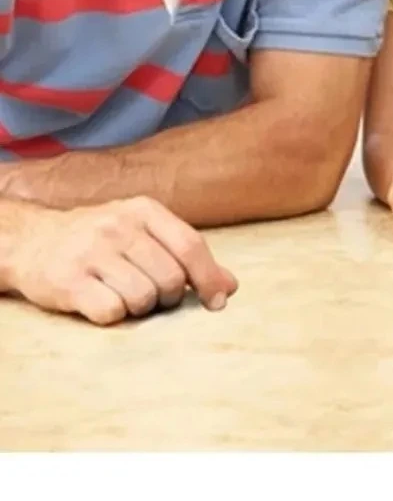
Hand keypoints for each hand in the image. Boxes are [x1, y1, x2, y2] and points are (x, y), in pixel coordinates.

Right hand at [5, 197, 237, 325]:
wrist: (30, 241)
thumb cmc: (100, 240)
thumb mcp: (144, 233)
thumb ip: (186, 255)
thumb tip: (229, 286)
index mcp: (144, 210)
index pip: (190, 245)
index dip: (209, 277)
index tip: (217, 301)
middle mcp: (118, 227)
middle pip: (170, 277)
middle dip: (169, 296)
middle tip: (152, 294)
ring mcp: (91, 252)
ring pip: (144, 297)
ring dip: (141, 307)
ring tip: (124, 294)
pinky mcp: (67, 281)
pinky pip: (111, 312)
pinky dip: (114, 315)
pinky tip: (101, 302)